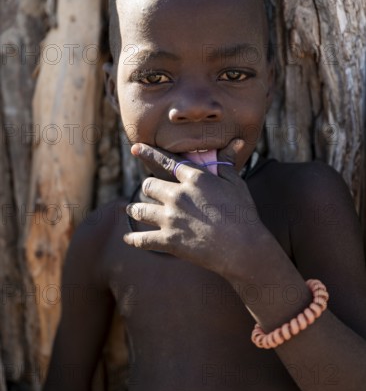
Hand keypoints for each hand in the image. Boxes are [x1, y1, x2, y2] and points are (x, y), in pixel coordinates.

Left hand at [123, 139, 269, 279]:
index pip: (167, 161)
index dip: (149, 153)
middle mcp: (178, 195)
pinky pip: (142, 239)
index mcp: (194, 179)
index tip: (136, 148)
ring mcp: (171, 218)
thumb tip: (236, 142)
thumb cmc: (243, 214)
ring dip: (134, 209)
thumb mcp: (236, 184)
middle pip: (149, 185)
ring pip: (139, 209)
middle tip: (148, 190)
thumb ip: (227, 163)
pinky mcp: (168, 241)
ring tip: (131, 209)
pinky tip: (128, 238)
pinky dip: (133, 239)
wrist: (243, 248)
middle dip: (148, 187)